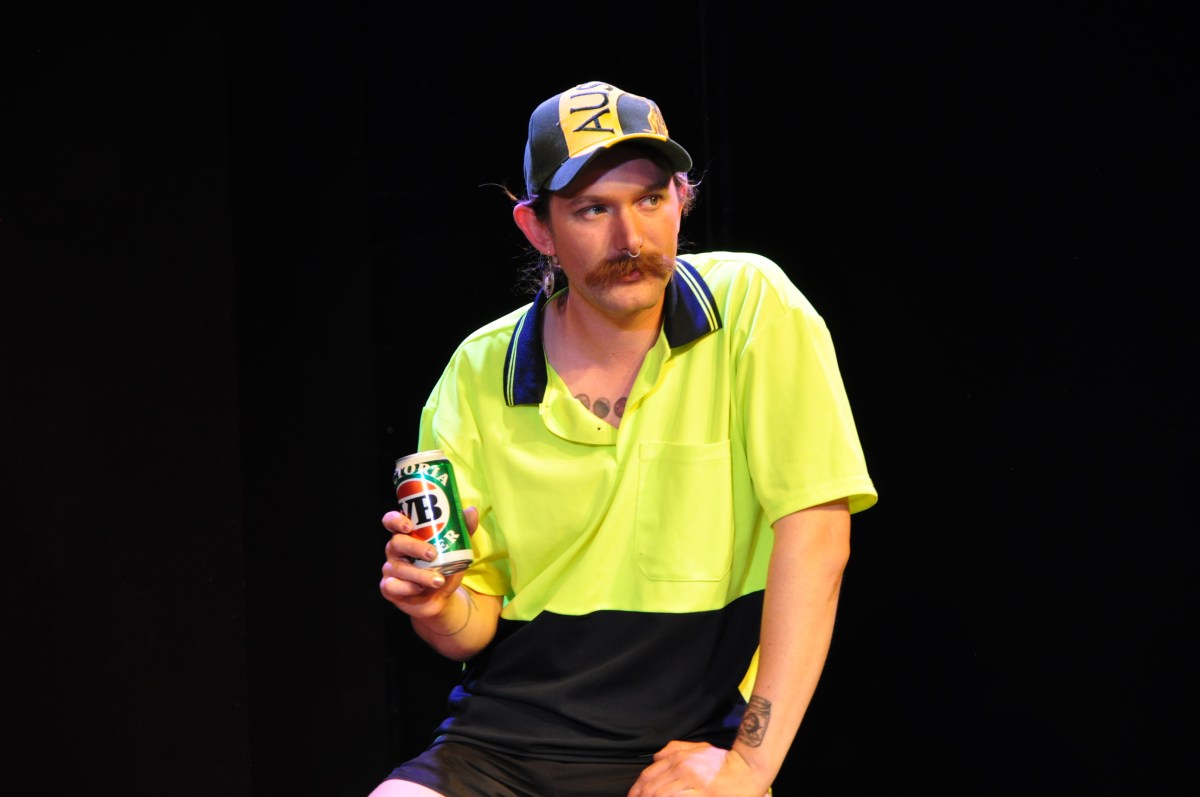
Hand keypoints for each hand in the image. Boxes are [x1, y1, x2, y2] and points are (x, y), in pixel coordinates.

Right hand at [378, 505, 478, 620]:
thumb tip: (472, 511)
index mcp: (407, 535)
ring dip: (419, 574)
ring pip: (398, 568)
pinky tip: (419, 589)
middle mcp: (396, 550)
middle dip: (415, 547)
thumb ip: (463, 530)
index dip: (396, 520)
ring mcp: (391, 569)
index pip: (392, 521)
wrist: (442, 598)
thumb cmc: (444, 568)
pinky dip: (408, 588)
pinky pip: (392, 586)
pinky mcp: (389, 587)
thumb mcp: (456, 549)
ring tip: (439, 580)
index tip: (409, 525)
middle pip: (396, 543)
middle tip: (433, 554)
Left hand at [627, 741, 769, 796]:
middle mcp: (684, 769)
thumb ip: (675, 749)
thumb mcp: (698, 747)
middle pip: (652, 788)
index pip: (649, 774)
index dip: (637, 788)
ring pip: (662, 795)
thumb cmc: (722, 761)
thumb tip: (654, 758)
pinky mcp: (702, 796)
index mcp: (680, 758)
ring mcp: (693, 784)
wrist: (746, 771)